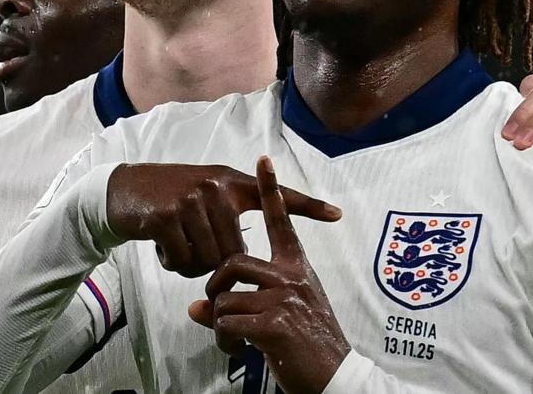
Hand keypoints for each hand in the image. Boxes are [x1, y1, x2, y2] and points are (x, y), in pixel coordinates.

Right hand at [106, 158, 341, 278]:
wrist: (122, 191)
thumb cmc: (169, 199)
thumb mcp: (205, 194)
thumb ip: (230, 212)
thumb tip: (249, 253)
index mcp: (231, 183)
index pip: (276, 196)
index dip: (308, 206)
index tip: (338, 214)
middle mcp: (216, 187)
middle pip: (234, 252)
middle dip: (214, 262)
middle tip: (191, 246)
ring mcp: (191, 200)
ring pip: (209, 261)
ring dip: (191, 264)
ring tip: (178, 244)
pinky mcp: (167, 217)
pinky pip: (184, 262)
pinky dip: (172, 263)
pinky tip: (162, 245)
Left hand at [188, 158, 349, 393]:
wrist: (334, 378)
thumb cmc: (309, 346)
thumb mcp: (283, 316)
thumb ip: (245, 303)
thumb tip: (198, 307)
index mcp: (297, 269)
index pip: (283, 221)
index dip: (271, 190)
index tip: (263, 160)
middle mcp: (291, 277)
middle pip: (232, 262)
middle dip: (215, 287)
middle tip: (221, 312)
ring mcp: (283, 299)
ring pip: (224, 299)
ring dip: (220, 325)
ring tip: (235, 341)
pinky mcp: (274, 325)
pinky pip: (227, 324)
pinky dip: (225, 342)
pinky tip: (240, 352)